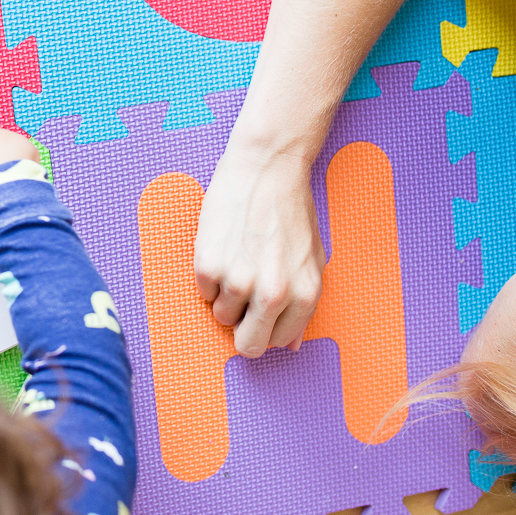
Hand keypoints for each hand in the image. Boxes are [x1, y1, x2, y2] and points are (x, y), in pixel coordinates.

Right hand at [194, 143, 325, 356]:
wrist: (266, 169)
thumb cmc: (290, 211)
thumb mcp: (312, 261)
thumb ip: (303, 306)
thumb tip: (291, 344)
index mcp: (304, 296)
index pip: (278, 342)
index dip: (266, 326)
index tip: (261, 311)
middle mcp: (273, 294)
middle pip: (248, 345)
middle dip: (243, 327)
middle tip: (242, 302)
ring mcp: (239, 281)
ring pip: (221, 316)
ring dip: (226, 295)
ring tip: (237, 261)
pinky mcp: (209, 265)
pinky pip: (203, 291)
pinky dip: (209, 275)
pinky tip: (224, 248)